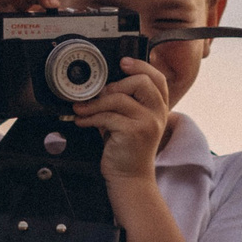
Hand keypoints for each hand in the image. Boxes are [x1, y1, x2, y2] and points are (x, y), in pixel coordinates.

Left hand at [77, 57, 172, 183]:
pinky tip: (83, 121)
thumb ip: (125, 101)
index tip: (122, 63)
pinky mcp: (134, 132)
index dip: (140, 65)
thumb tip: (101, 83)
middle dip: (113, 85)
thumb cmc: (127, 148)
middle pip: (140, 81)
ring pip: (119, 98)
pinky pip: (108, 116)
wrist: (130, 178)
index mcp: (159, 107)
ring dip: (95, 102)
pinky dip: (90, 117)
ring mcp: (148, 123)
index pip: (156, 78)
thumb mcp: (131, 121)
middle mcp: (158, 113)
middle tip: (98, 95)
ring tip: (82, 109)